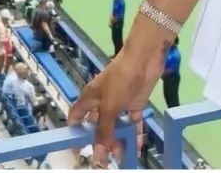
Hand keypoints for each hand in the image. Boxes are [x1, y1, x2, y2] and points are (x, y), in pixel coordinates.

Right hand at [68, 46, 163, 166]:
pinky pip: (132, 121)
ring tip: (121, 157)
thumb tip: (98, 153)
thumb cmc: (121, 79)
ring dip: (117, 140)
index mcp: (90, 98)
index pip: (77, 117)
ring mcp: (119, 102)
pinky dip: (134, 133)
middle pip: (98, 126)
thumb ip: (104, 130)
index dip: (75, 133)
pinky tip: (136, 147)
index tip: (78, 150)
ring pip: (115, 126)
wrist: (145, 58)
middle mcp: (103, 101)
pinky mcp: (135, 102)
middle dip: (100, 143)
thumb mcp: (109, 106)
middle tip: (104, 161)